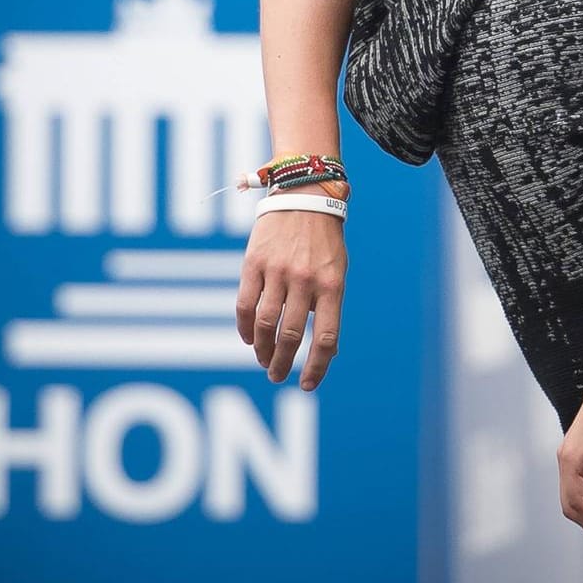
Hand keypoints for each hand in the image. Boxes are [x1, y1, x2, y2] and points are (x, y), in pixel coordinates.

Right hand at [236, 205, 346, 389]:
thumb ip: (329, 308)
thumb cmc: (324, 242)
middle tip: (276, 376)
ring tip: (263, 361)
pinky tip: (249, 338)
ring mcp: (278, 272)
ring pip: (265, 324)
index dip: (316, 366)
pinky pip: (245, 304)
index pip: (325, 337)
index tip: (307, 385)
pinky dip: (245, 327)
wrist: (305, 197)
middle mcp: (305, 281)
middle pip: (290, 335)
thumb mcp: (337, 273)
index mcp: (332, 285)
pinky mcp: (254, 264)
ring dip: (262, 349)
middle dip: (282, 362)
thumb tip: (326, 350)